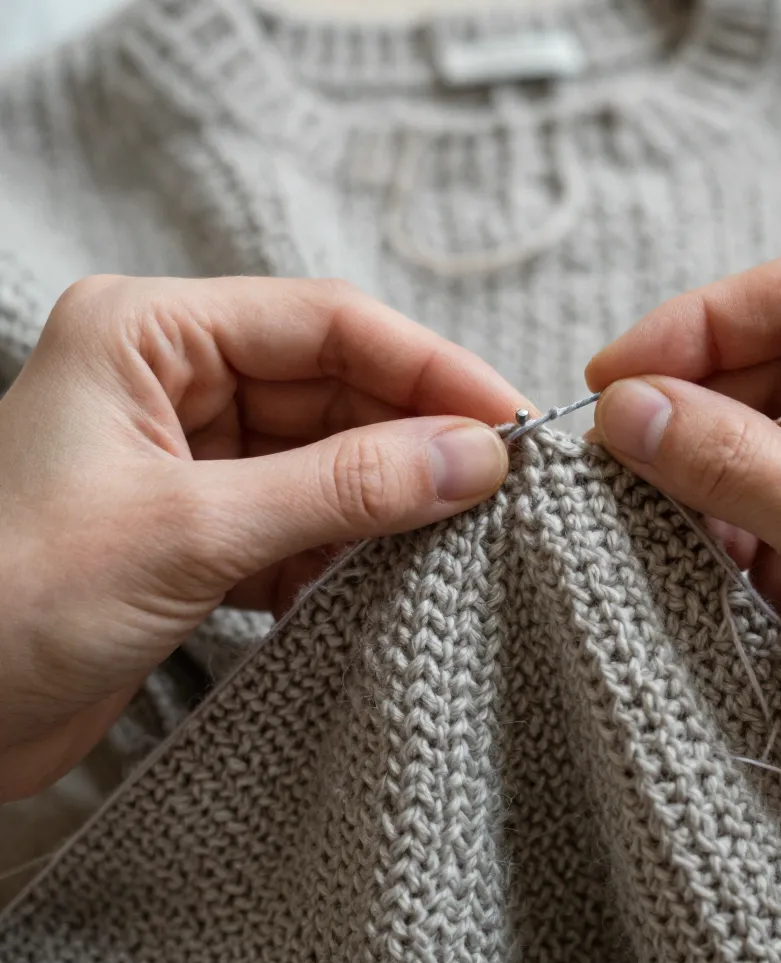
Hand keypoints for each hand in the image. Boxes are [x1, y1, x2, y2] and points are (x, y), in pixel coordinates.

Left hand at [0, 276, 526, 799]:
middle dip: (415, 438)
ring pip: (327, 460)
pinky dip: (346, 551)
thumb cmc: (6, 599)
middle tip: (497, 489)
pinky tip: (384, 579)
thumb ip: (342, 489)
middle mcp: (175, 383)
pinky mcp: (203, 532)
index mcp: (151, 334)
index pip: (326, 324)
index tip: (509, 417)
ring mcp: (193, 460)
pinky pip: (304, 522)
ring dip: (388, 499)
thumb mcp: (191, 532)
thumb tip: (472, 458)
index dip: (427, 367)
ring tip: (456, 536)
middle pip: (335, 390)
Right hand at [587, 249, 780, 847]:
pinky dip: (769, 560)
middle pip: (780, 375)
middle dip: (705, 432)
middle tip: (632, 476)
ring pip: (779, 455)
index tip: (611, 380)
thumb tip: (630, 410)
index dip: (695, 329)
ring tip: (724, 562)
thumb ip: (736, 463)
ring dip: (733, 508)